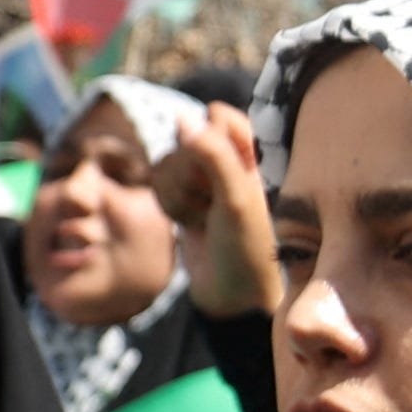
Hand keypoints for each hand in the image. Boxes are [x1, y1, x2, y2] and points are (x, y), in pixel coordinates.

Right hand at [150, 103, 274, 318]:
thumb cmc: (248, 247)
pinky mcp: (183, 197)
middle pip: (186, 138)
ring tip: (205, 220)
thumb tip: (181, 117)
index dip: (211, 142)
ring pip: (168, 161)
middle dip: (191, 176)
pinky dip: (170, 206)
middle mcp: (228, 159)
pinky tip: (190, 225)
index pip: (218, 115)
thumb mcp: (237, 198)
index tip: (224, 176)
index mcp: (253, 150)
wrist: (232, 295)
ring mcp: (203, 179)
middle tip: (213, 206)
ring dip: (180, 195)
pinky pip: (158, 182)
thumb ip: (212, 153)